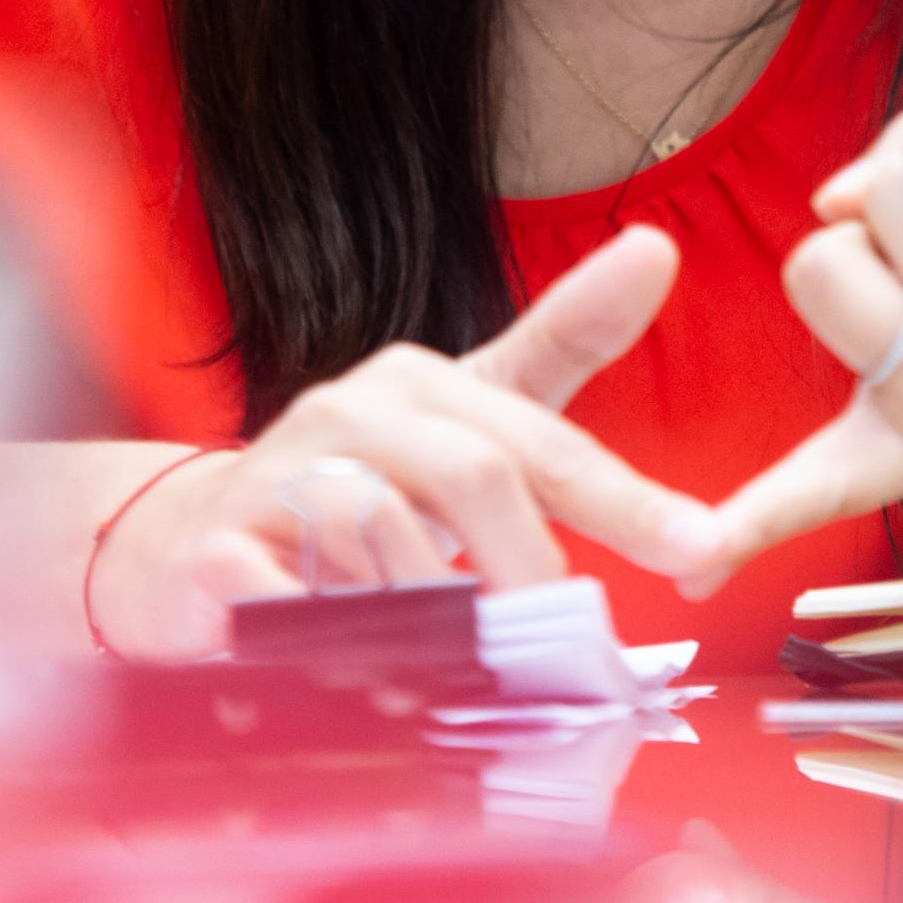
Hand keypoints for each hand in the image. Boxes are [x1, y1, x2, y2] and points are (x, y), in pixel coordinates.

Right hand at [91, 225, 723, 657]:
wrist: (200, 544)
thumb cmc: (366, 484)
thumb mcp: (473, 415)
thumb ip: (565, 344)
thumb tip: (657, 247)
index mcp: (421, 383)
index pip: (542, 440)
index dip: (626, 498)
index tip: (702, 546)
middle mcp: (350, 411)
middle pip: (474, 476)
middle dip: (532, 564)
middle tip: (564, 636)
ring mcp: (277, 476)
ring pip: (386, 532)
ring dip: (437, 605)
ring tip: (455, 648)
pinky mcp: (217, 548)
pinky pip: (298, 592)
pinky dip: (344, 632)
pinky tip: (365, 655)